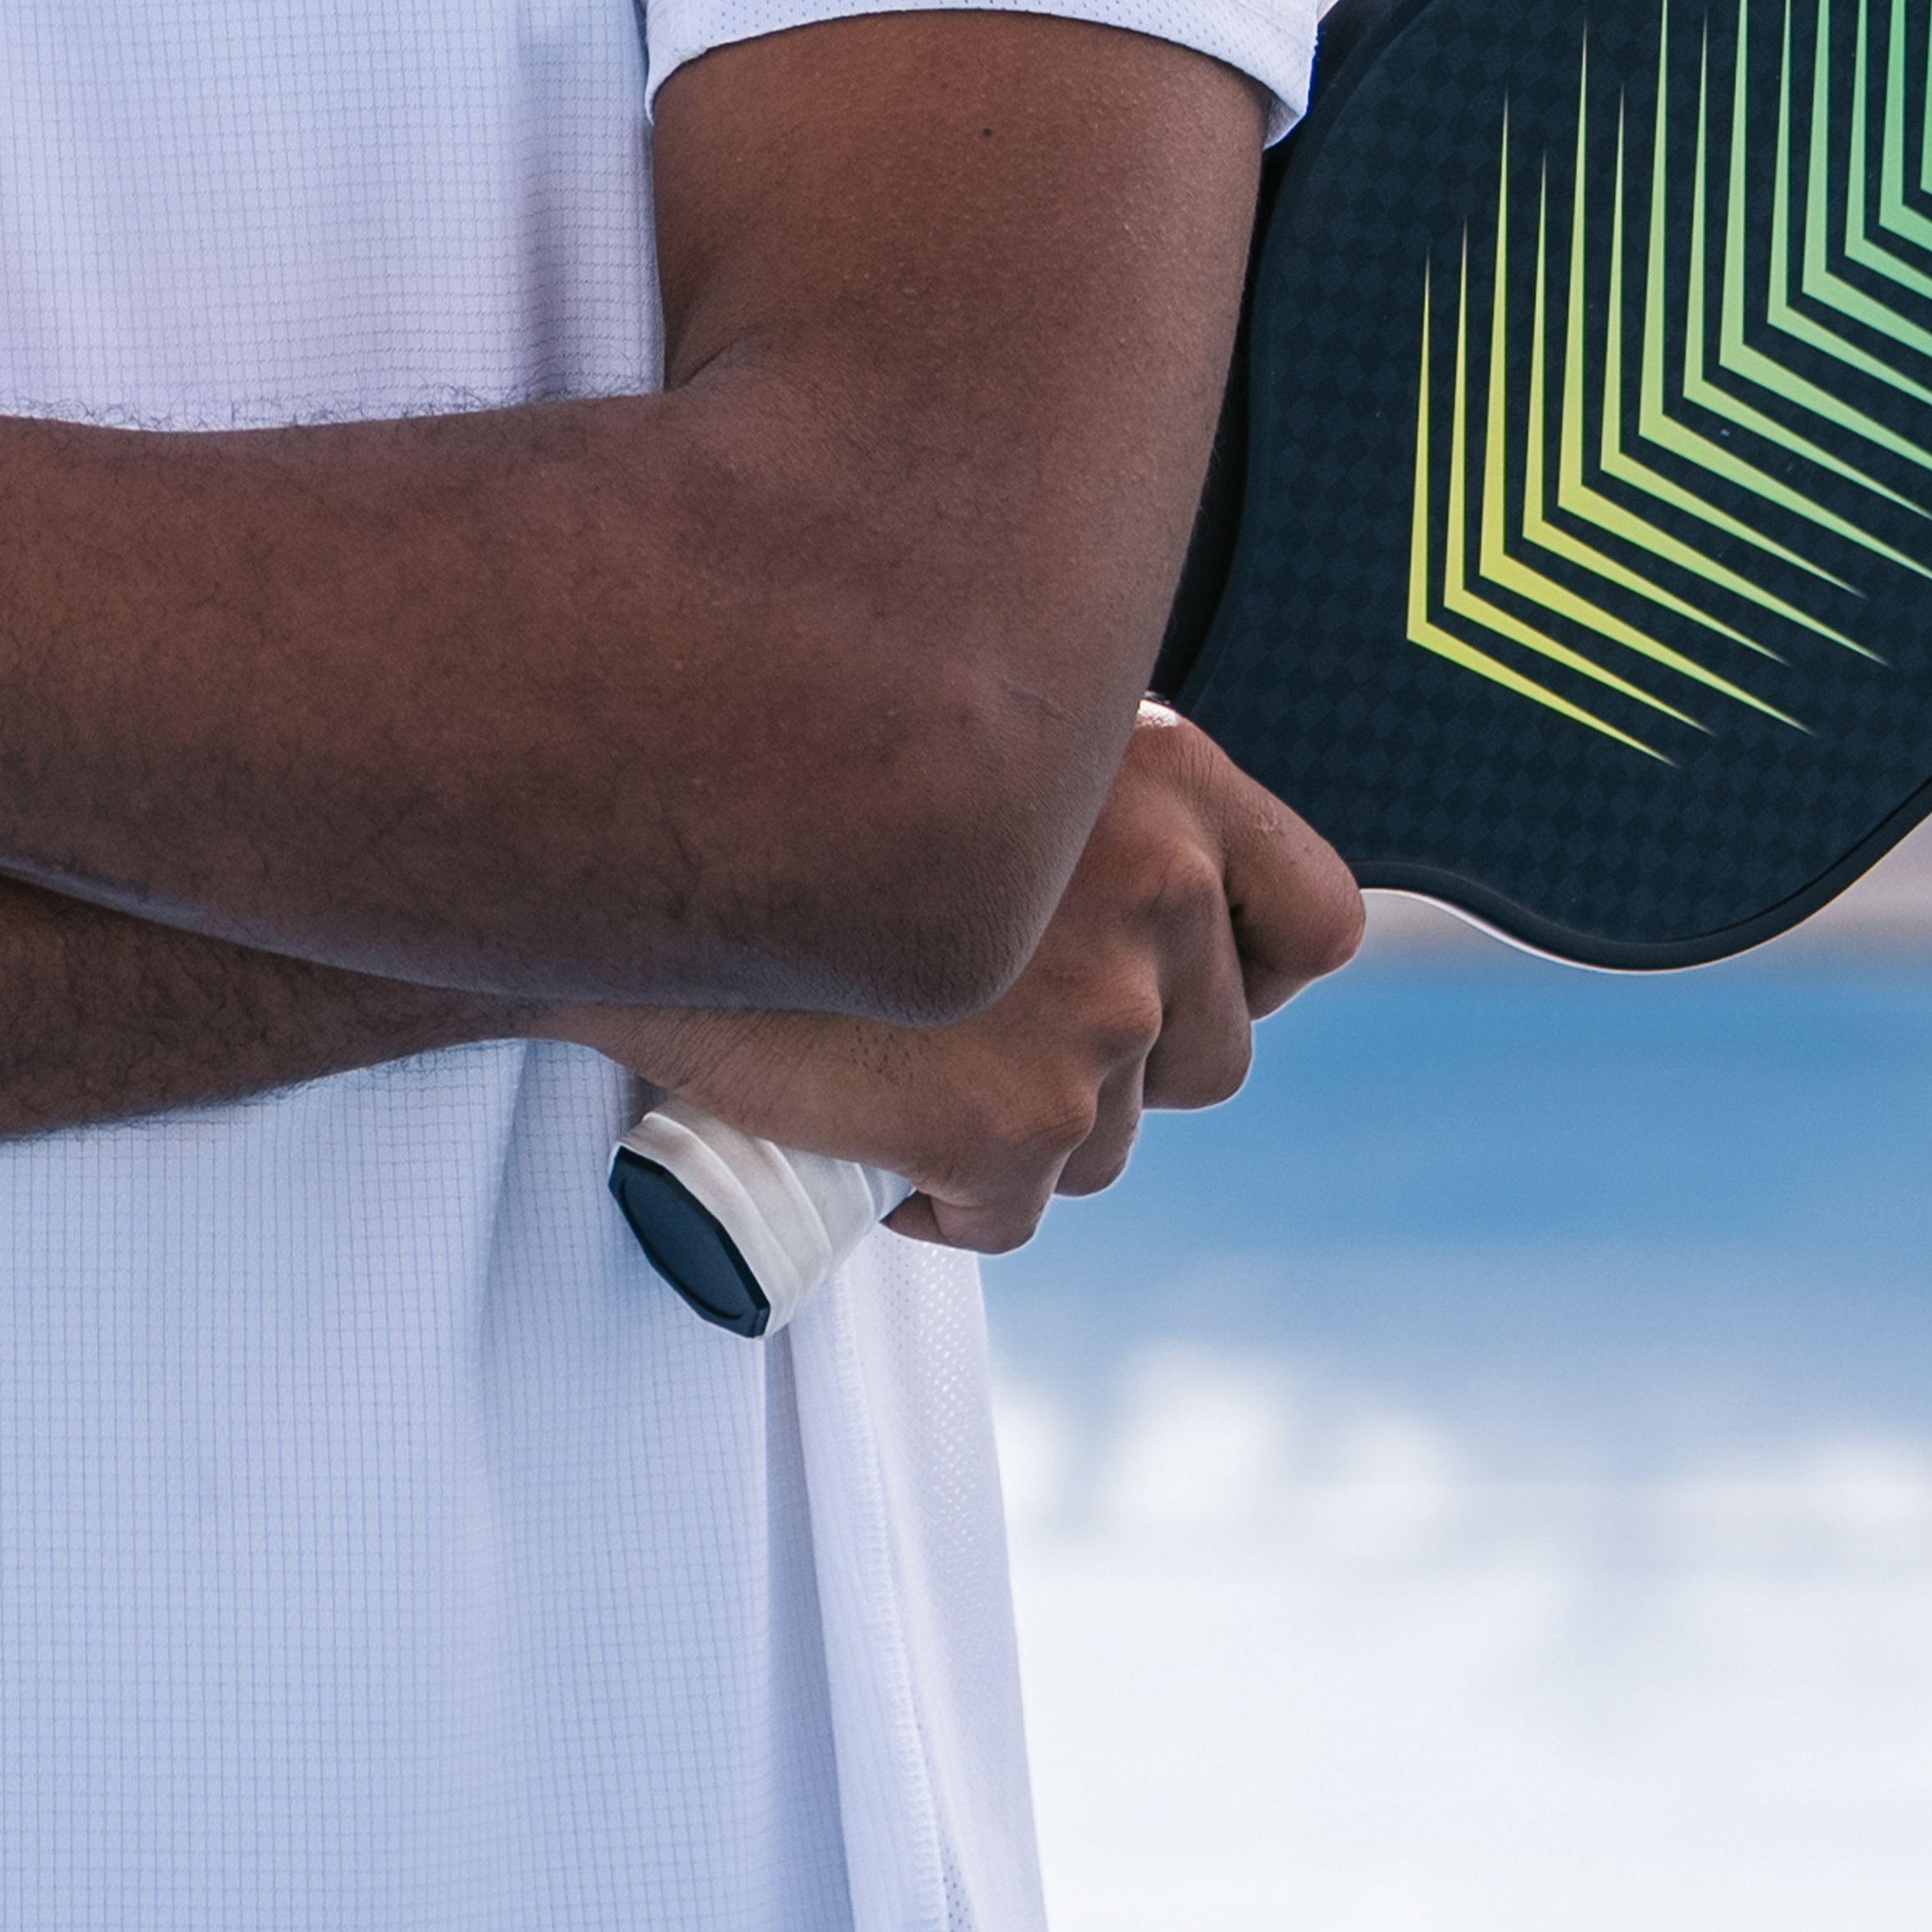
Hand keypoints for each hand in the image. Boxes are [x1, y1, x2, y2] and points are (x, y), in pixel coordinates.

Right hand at [550, 709, 1361, 1253]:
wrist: (614, 814)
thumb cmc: (769, 750)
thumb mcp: (968, 719)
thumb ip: (1069, 796)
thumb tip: (1117, 892)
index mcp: (1163, 767)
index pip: (1317, 921)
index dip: (1245, 969)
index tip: (1157, 972)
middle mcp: (1157, 883)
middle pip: (1207, 1057)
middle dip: (1109, 1067)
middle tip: (982, 1028)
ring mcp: (1095, 1013)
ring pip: (1105, 1144)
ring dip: (1017, 1131)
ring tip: (896, 1066)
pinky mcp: (1008, 1124)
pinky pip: (1011, 1212)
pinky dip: (942, 1202)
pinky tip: (863, 1140)